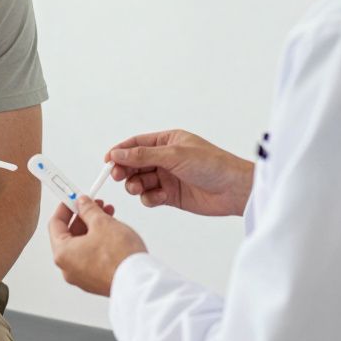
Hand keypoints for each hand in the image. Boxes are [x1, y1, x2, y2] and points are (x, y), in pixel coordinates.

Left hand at [48, 197, 144, 296]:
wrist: (139, 282)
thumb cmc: (119, 258)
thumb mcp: (102, 223)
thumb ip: (89, 209)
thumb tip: (83, 204)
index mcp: (63, 254)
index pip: (55, 224)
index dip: (65, 207)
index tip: (72, 198)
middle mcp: (68, 268)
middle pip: (70, 235)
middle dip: (83, 217)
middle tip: (94, 205)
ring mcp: (82, 277)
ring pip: (83, 246)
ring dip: (93, 228)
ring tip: (108, 216)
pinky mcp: (96, 281)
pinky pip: (92, 257)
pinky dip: (98, 243)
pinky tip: (112, 233)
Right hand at [107, 129, 252, 216]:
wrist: (234, 190)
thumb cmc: (211, 165)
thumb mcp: (174, 155)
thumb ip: (143, 155)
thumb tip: (117, 153)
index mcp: (167, 141)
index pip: (136, 144)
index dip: (120, 152)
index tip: (107, 161)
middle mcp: (166, 158)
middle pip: (135, 163)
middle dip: (125, 170)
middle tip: (118, 177)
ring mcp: (168, 177)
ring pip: (141, 181)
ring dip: (136, 185)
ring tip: (139, 188)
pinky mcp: (171, 195)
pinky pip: (151, 196)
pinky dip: (150, 198)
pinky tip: (158, 198)